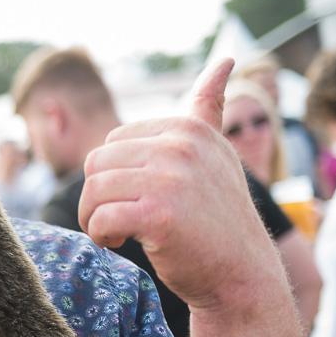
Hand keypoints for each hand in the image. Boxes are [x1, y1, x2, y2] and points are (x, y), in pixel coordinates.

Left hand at [77, 60, 283, 313]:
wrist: (241, 276)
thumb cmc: (219, 219)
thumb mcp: (216, 156)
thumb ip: (208, 111)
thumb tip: (225, 60)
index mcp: (189, 128)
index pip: (116, 140)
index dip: (116, 174)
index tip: (137, 198)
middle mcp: (182, 146)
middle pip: (98, 161)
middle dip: (98, 195)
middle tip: (117, 220)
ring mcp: (172, 178)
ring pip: (94, 189)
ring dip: (94, 217)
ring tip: (116, 233)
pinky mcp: (159, 215)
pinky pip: (100, 218)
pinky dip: (100, 235)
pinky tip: (118, 243)